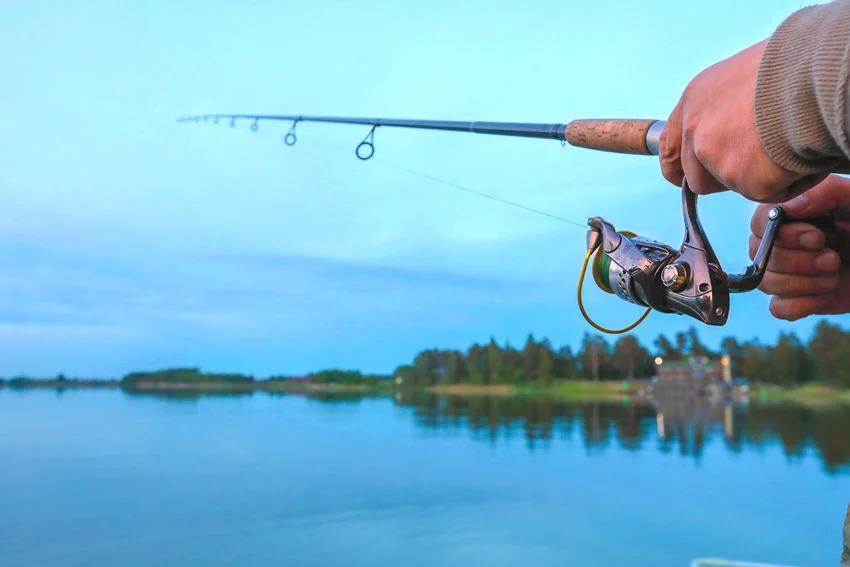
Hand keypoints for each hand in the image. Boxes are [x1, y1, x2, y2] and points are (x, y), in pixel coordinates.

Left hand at [659, 40, 825, 202]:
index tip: (681, 176)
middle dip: (723, 178)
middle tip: (758, 161)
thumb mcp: (746, 76)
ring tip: (786, 145)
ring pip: (731, 186)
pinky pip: (766, 193)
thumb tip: (741, 126)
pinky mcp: (741, 179)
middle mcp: (696, 128)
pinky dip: (787, 182)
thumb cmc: (794, 65)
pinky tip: (801, 153)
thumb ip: (730, 107)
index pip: (669, 144)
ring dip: (756, 178)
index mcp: (695, 99)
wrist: (814, 75)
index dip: (677, 166)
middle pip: (696, 176)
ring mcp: (714, 156)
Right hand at [750, 175, 849, 319]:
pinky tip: (824, 295)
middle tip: (832, 259)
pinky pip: (778, 308)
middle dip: (801, 262)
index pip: (759, 225)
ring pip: (766, 283)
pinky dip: (801, 304)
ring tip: (833, 275)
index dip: (783, 236)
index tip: (817, 238)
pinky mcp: (792, 299)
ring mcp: (781, 272)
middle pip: (761, 258)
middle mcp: (776, 243)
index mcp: (785, 215)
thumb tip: (787, 208)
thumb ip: (822, 195)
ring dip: (805, 283)